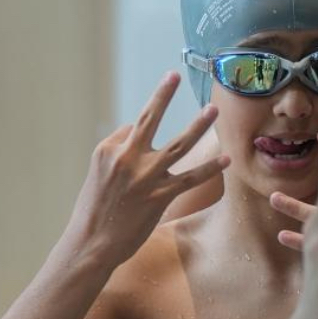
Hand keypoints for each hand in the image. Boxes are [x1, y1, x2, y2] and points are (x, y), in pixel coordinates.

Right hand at [69, 72, 227, 264]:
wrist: (91, 243)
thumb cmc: (95, 210)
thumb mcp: (98, 175)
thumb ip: (118, 153)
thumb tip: (134, 133)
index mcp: (108, 150)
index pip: (133, 129)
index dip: (141, 136)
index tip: (143, 148)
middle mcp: (126, 158)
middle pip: (150, 119)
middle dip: (163, 95)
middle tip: (175, 75)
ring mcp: (145, 176)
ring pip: (178, 144)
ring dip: (199, 126)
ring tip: (213, 110)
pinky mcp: (160, 196)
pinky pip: (191, 178)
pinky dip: (210, 168)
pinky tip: (226, 159)